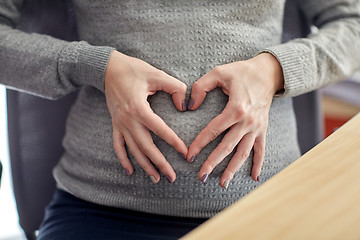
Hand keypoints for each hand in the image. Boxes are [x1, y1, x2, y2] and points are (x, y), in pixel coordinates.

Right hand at [104, 51, 187, 183]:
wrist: (108, 68)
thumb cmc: (133, 70)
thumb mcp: (156, 74)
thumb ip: (175, 87)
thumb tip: (183, 106)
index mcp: (139, 108)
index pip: (160, 130)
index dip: (174, 142)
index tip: (185, 153)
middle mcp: (128, 120)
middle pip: (146, 147)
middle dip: (159, 163)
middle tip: (172, 177)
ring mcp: (120, 124)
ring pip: (133, 150)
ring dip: (144, 166)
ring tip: (156, 179)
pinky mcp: (115, 124)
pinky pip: (118, 146)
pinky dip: (123, 159)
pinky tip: (130, 171)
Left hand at [187, 53, 283, 187]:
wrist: (269, 72)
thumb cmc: (242, 72)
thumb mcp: (219, 72)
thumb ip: (201, 86)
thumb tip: (190, 106)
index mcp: (235, 108)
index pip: (213, 130)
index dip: (199, 144)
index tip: (189, 155)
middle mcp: (247, 122)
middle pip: (227, 147)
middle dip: (213, 163)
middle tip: (201, 176)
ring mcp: (257, 127)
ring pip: (243, 153)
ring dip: (233, 169)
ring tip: (222, 183)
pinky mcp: (263, 129)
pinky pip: (261, 150)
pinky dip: (258, 164)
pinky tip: (255, 178)